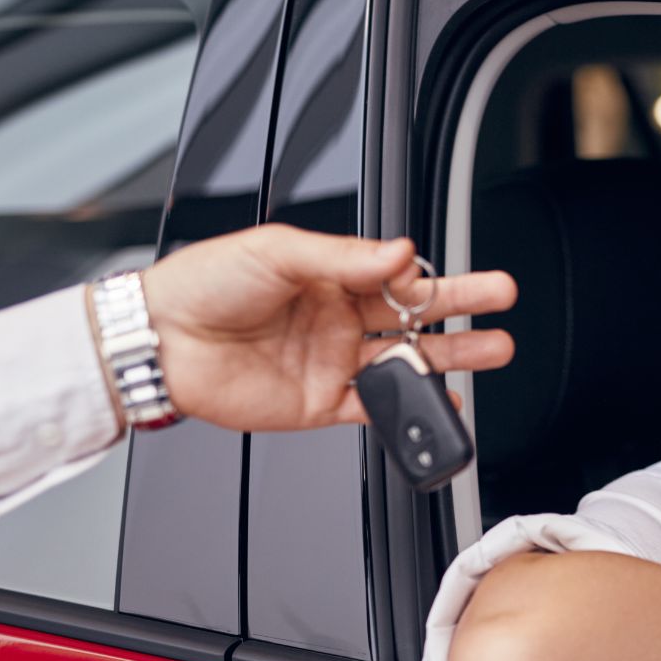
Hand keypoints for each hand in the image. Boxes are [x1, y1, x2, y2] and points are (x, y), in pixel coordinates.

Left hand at [138, 224, 518, 432]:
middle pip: (416, 314)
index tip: (448, 275)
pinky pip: (377, 409)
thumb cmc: (203, 285)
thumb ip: (342, 257)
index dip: (427, 275)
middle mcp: (338, 319)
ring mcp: (333, 362)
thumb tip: (400, 253)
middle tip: (502, 299)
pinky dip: (410, 409)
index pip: (397, 275)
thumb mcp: (275, 251)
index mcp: (330, 276)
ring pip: (408, 361)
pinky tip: (442, 401)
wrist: (158, 342)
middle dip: (463, 306)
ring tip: (494, 349)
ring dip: (452, 357)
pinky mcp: (322, 403)